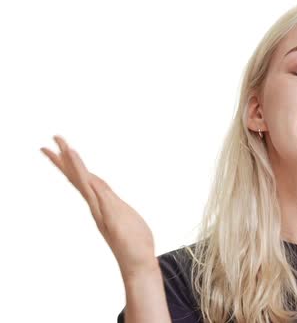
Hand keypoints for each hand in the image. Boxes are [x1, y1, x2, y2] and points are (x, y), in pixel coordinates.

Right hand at [41, 135, 156, 277]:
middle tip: (50, 140)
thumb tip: (108, 198)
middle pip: (77, 178)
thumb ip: (114, 206)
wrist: (138, 265)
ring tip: (62, 144)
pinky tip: (83, 168)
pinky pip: (96, 191)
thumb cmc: (134, 243)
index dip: (73, 165)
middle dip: (63, 159)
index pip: (84, 181)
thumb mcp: (125, 217)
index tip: (62, 148)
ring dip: (73, 162)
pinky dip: (86, 176)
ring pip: (84, 181)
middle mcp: (97, 206)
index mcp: (101, 205)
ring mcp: (102, 209)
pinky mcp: (110, 213)